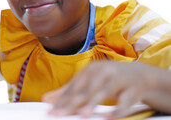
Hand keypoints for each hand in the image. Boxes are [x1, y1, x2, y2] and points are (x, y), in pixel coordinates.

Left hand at [43, 61, 168, 118]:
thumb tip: (46, 99)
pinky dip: (117, 110)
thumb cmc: (108, 79)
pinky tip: (108, 117)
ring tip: (83, 114)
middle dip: (73, 103)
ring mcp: (118, 79)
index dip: (62, 100)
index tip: (52, 111)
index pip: (74, 87)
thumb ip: (68, 91)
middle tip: (60, 114)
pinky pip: (125, 102)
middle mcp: (103, 72)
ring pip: (104, 93)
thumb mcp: (88, 82)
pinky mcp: (133, 90)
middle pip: (86, 90)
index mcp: (90, 70)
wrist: (140, 74)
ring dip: (93, 104)